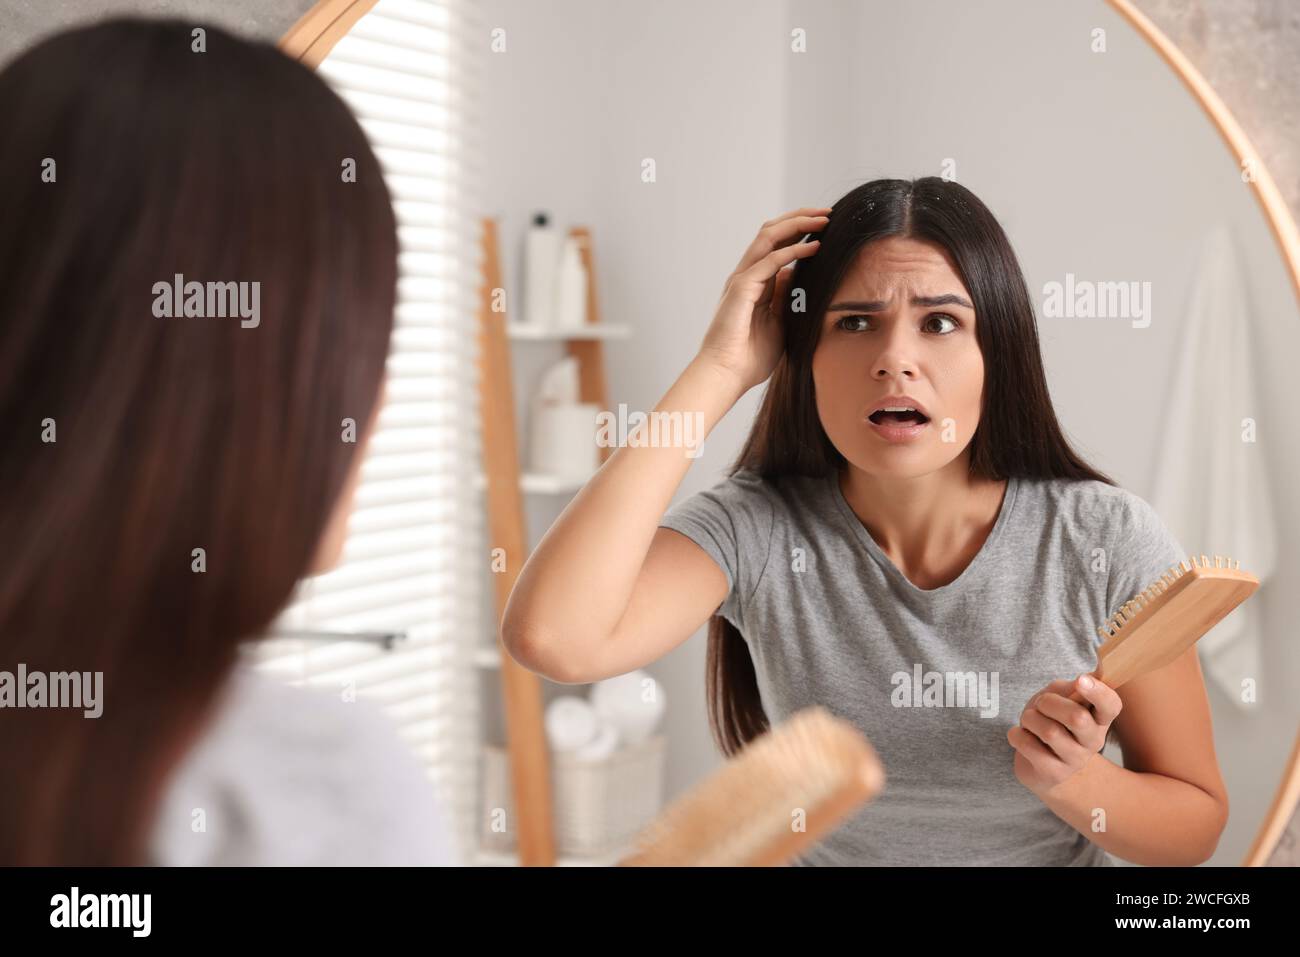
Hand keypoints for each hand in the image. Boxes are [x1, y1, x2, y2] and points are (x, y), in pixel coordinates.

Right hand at [695, 206, 829, 394]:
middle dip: (800, 218)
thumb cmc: (750, 358)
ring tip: (823, 220)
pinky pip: (770, 260)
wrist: (726, 375)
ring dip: (798, 225)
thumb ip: (788, 301)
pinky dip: (793, 250)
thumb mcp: (780, 324)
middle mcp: (746, 275)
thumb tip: (802, 281)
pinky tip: (814, 247)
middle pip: (772, 232)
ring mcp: (742, 279)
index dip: (800, 231)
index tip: (826, 226)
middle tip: (828, 213)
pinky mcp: (741, 288)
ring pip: (769, 237)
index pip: (776, 245)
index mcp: (754, 283)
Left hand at [1007, 675, 1122, 794]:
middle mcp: (1094, 741)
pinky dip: (1016, 734)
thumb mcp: (1059, 698)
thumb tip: (1083, 680)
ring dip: (1030, 718)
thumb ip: (1069, 689)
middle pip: (1077, 717)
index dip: (1098, 692)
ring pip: (1050, 732)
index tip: (1081, 680)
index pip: (1111, 705)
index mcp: (1099, 718)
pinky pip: (1029, 746)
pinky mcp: (1054, 773)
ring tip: (1029, 721)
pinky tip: (1019, 736)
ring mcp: (1075, 760)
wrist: (1038, 762)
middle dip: (1049, 702)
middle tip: (1040, 704)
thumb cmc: (1051, 720)